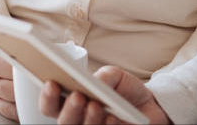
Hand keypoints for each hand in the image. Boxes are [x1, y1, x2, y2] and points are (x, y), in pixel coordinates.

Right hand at [39, 65, 170, 124]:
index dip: (47, 97)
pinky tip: (112, 117)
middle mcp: (79, 120)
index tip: (51, 83)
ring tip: (95, 105)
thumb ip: (104, 75)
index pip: (51, 105)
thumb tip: (95, 80)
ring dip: (88, 118)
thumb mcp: (115, 76)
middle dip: (69, 109)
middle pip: (65, 122)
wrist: (150, 104)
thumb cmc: (123, 90)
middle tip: (77, 96)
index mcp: (71, 104)